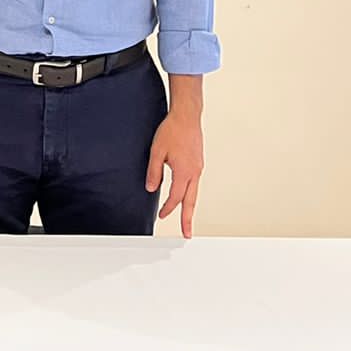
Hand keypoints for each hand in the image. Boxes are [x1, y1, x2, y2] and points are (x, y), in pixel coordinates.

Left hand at [147, 108, 204, 237]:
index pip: (176, 197)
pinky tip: (186, 195)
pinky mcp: (198, 162)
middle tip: (187, 233)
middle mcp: (194, 172)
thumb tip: (151, 188)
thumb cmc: (172, 131)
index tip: (162, 216)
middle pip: (191, 201)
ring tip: (187, 218)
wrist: (187, 116)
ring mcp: (198, 167)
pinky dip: (191, 193)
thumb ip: (153, 172)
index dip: (168, 208)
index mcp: (184, 172)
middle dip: (188, 219)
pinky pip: (195, 183)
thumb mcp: (156, 151)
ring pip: (195, 193)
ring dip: (190, 207)